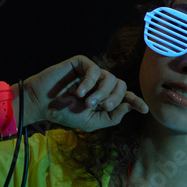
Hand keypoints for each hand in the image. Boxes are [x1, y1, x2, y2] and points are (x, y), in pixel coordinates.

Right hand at [21, 55, 147, 130]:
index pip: (125, 97)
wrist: (42, 104)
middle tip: (103, 108)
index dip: (136, 102)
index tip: (145, 110)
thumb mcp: (91, 122)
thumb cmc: (65, 113)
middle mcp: (101, 84)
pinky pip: (95, 70)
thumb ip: (111, 117)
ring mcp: (92, 73)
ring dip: (102, 93)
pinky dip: (89, 83)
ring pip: (110, 78)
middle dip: (115, 99)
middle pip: (121, 86)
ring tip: (87, 103)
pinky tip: (79, 93)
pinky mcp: (81, 63)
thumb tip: (129, 106)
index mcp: (105, 98)